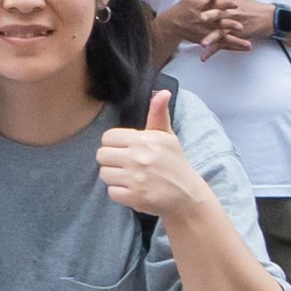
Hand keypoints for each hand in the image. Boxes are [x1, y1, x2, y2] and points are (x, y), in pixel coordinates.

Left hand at [94, 94, 203, 218]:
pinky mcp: (135, 197)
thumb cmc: (175, 163)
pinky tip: (133, 190)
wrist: (188, 196)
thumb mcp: (167, 137)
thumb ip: (158, 115)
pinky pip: (111, 192)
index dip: (114, 144)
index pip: (107, 138)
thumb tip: (163, 92)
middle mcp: (138, 158)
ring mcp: (136, 179)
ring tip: (130, 178)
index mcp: (143, 140)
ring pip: (104, 174)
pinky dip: (120, 193)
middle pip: (102, 155)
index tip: (125, 150)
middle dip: (111, 160)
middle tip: (125, 165)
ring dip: (115, 177)